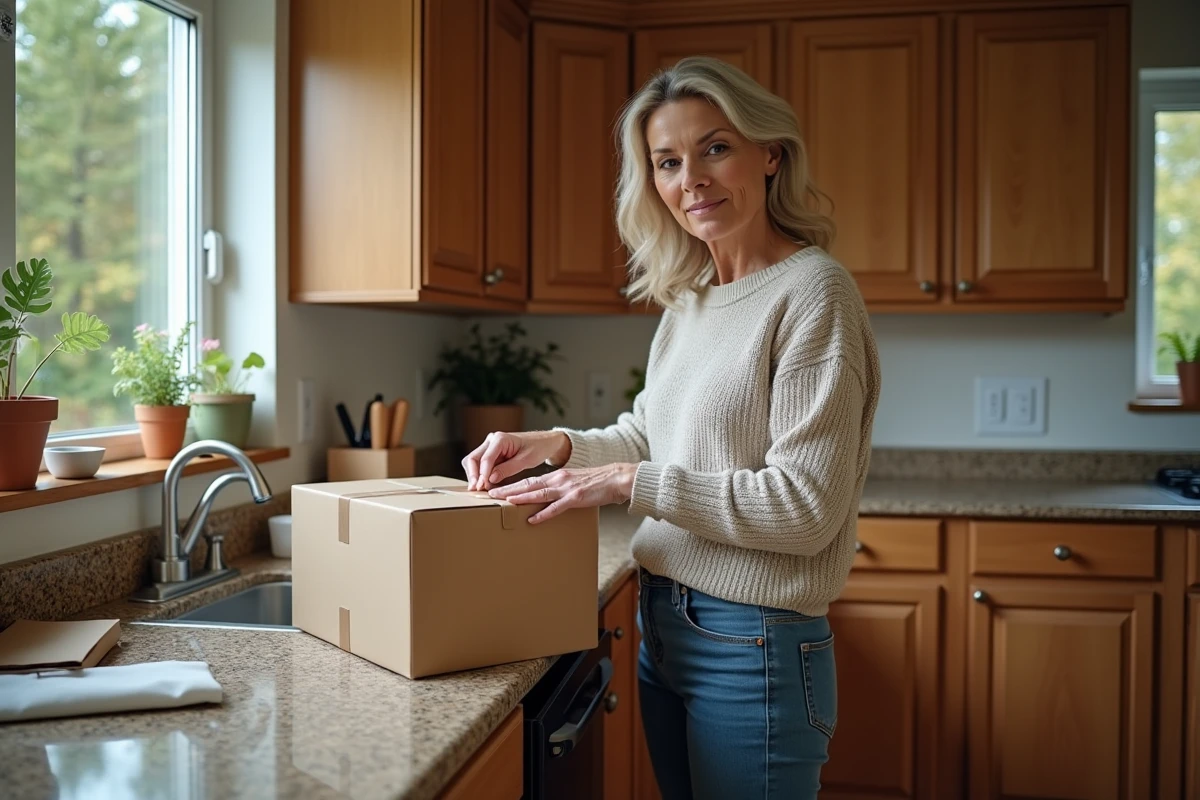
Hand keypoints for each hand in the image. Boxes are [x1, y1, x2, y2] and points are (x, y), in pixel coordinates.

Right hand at [462, 430, 571, 490]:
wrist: (545, 442)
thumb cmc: (538, 448)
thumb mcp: (526, 460)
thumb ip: (507, 469)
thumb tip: (490, 479)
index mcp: (500, 438)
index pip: (485, 458)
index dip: (482, 474)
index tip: (482, 487)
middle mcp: (491, 440)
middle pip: (472, 458)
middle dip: (473, 475)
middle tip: (476, 490)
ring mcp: (490, 446)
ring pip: (474, 462)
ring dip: (475, 476)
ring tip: (481, 490)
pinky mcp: (492, 453)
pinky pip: (481, 465)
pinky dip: (481, 475)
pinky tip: (486, 485)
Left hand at [487, 464, 637, 523]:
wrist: (617, 478)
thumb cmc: (597, 482)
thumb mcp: (575, 481)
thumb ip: (560, 488)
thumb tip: (547, 497)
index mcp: (557, 476)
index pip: (529, 480)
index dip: (512, 485)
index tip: (497, 489)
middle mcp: (558, 479)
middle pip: (528, 484)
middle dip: (508, 490)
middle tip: (491, 494)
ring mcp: (566, 488)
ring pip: (538, 493)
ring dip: (520, 498)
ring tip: (504, 503)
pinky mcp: (576, 497)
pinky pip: (556, 507)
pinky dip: (543, 513)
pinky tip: (531, 519)